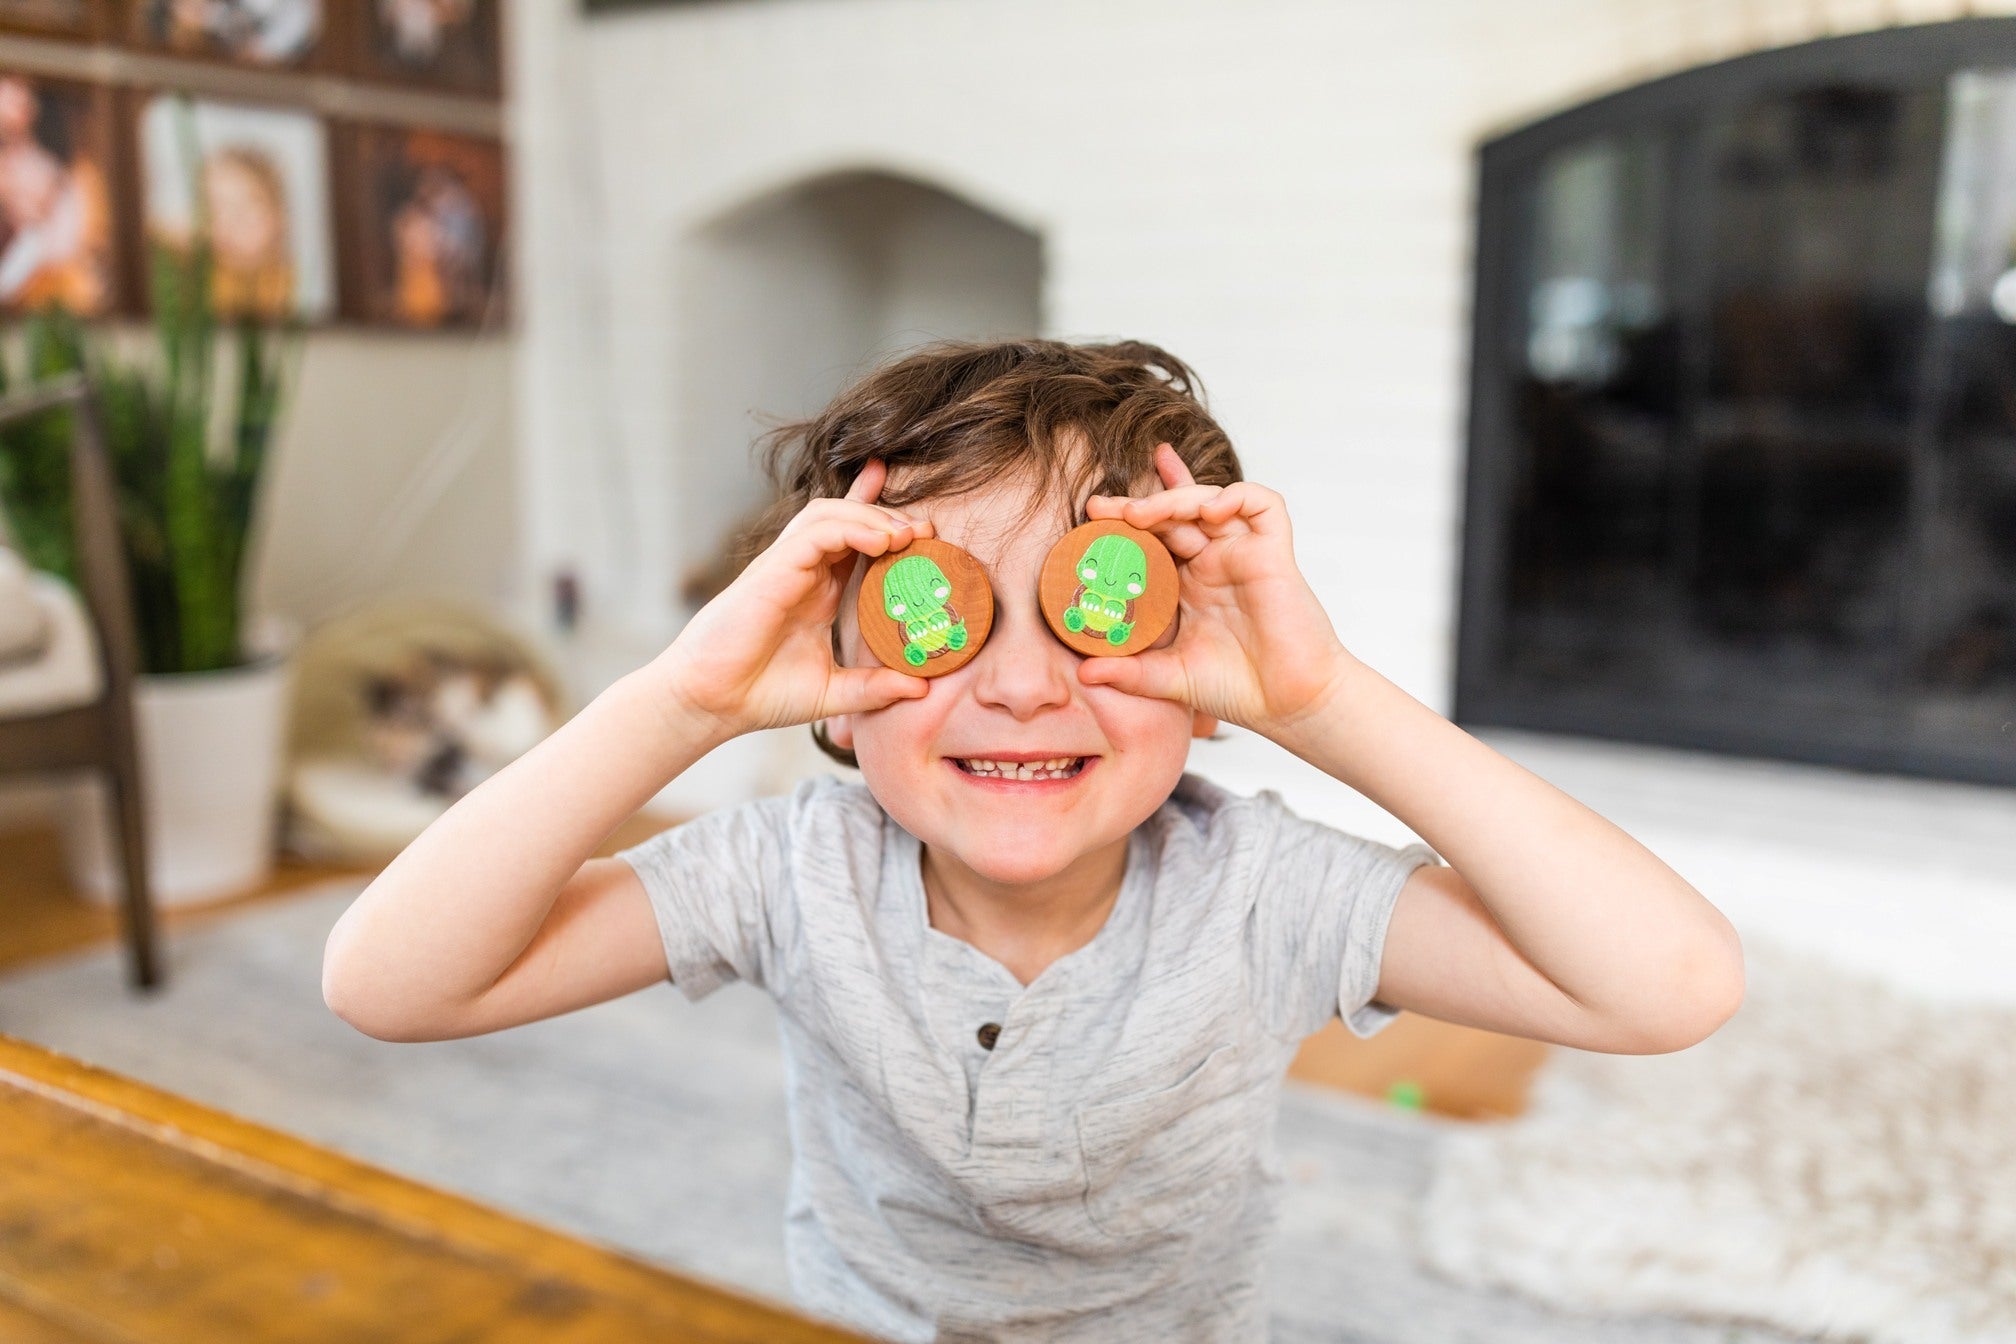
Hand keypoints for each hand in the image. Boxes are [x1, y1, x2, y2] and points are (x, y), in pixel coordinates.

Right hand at [652, 459, 931, 740]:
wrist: (713, 704)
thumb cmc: (762, 694)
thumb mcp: (834, 693)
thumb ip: (875, 687)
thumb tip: (922, 686)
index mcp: (818, 590)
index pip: (852, 539)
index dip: (878, 515)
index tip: (919, 514)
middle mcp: (803, 572)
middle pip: (847, 517)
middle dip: (888, 515)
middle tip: (927, 530)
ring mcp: (785, 567)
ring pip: (829, 515)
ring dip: (871, 516)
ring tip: (907, 535)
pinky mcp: (771, 571)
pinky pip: (814, 534)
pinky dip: (850, 529)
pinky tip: (880, 542)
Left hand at [1079, 444, 1353, 736]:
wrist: (1289, 706)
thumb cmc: (1239, 689)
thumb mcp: (1170, 678)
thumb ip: (1129, 673)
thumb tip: (1083, 672)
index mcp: (1190, 584)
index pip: (1157, 536)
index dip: (1128, 518)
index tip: (1092, 515)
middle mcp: (1215, 563)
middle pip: (1176, 514)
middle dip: (1139, 505)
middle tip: (1102, 507)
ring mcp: (1244, 554)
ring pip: (1210, 501)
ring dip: (1175, 498)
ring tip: (1142, 514)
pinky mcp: (1274, 554)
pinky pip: (1263, 505)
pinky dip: (1237, 495)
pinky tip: (1210, 509)